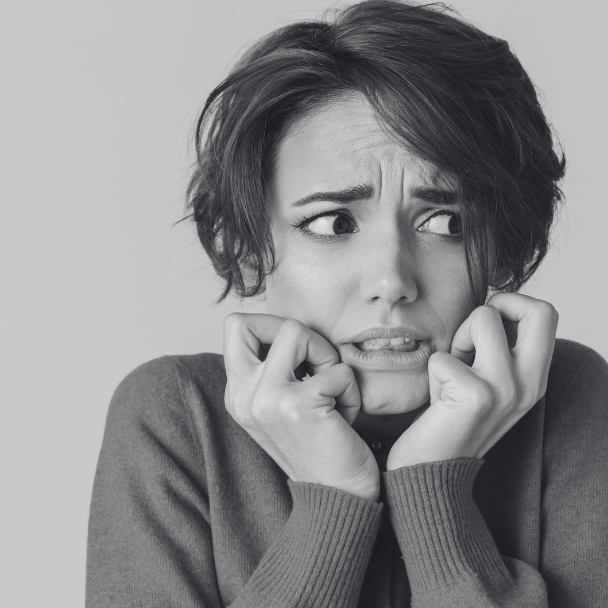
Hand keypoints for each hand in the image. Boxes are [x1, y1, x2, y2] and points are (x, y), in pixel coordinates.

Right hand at [223, 313, 379, 500]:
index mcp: (238, 394)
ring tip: (332, 387)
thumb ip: (275, 369)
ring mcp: (266, 400)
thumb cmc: (318, 443)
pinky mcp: (298, 406)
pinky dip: (351, 388)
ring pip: (296, 331)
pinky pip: (337, 368)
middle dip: (290, 329)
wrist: (336, 498)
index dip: (271, 326)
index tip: (299, 352)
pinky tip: (345, 416)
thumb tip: (291, 329)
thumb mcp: (282, 405)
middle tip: (313, 360)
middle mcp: (243, 395)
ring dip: (326, 354)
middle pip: (244, 321)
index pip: (235, 328)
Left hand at [386, 293, 558, 469]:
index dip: (511, 304)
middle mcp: (530, 383)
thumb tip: (489, 306)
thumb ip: (498, 347)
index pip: (546, 314)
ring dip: (458, 338)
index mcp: (536, 377)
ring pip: (483, 318)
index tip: (485, 325)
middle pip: (539, 310)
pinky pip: (443, 356)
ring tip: (452, 369)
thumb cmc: (451, 415)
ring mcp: (506, 389)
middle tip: (474, 334)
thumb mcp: (488, 380)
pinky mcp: (475, 396)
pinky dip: (433, 371)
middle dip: (497, 306)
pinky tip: (437, 398)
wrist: (432, 470)